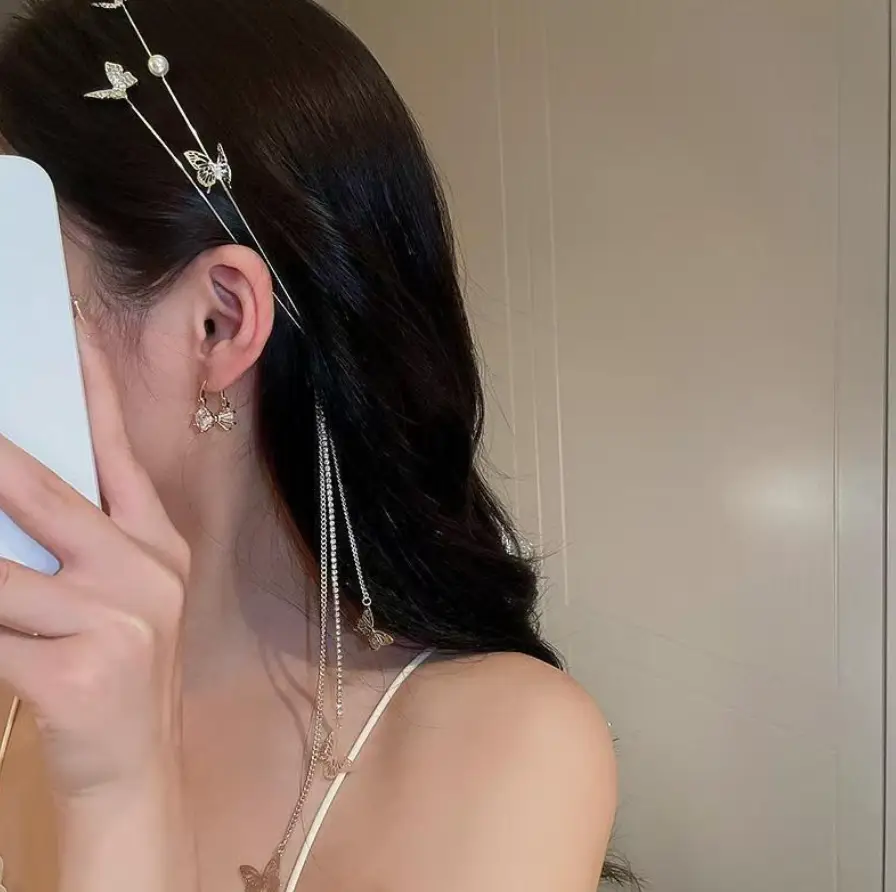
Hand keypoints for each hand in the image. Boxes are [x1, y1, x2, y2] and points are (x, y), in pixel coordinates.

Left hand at [0, 321, 194, 889]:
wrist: (136, 769)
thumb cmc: (119, 668)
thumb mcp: (119, 599)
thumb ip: (80, 544)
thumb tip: (11, 499)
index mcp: (157, 546)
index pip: (119, 454)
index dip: (95, 391)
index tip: (73, 332)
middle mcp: (145, 573)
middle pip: (44, 495)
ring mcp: (116, 621)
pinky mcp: (76, 673)